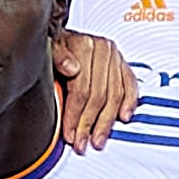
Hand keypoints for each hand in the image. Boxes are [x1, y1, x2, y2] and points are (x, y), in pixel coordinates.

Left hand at [53, 30, 142, 150]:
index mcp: (84, 45)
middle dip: (89, 124)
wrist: (60, 36)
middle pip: (100, 95)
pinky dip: (129, 103)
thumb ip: (57, 57)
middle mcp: (103, 49)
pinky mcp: (123, 63)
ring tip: (99, 139)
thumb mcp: (47, 49)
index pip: (82, 89)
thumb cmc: (53, 46)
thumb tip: (72, 68)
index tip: (70, 134)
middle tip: (82, 143)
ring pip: (116, 95)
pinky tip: (123, 117)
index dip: (75, 116)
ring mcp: (115, 56)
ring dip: (107, 122)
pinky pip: (131, 85)